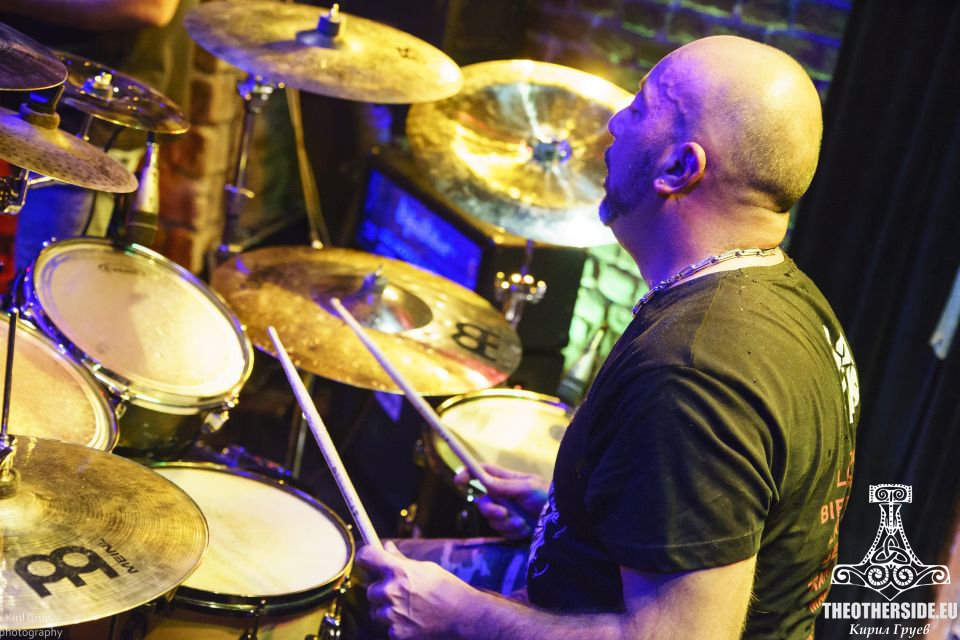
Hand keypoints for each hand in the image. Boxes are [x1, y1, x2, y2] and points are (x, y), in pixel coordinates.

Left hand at [357, 541, 477, 639]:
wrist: (463, 618)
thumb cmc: (448, 590)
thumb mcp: (426, 568)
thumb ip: (401, 561)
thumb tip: (387, 548)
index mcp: (398, 571)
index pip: (366, 557)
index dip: (366, 556)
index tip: (367, 558)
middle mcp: (391, 592)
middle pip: (370, 589)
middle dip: (382, 590)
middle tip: (400, 592)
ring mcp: (392, 615)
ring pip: (377, 611)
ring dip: (387, 609)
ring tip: (410, 608)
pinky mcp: (396, 634)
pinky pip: (388, 627)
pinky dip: (397, 625)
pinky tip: (414, 620)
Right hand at [454, 463, 548, 539]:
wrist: (563, 521)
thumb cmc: (548, 496)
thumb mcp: (527, 487)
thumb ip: (504, 486)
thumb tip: (484, 482)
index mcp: (508, 480)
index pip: (483, 472)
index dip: (469, 473)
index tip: (458, 480)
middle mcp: (505, 495)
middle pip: (483, 501)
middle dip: (490, 509)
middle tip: (503, 514)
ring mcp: (508, 512)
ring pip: (491, 519)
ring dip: (506, 523)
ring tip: (522, 524)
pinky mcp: (512, 528)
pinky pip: (502, 531)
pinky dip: (512, 532)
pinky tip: (525, 530)